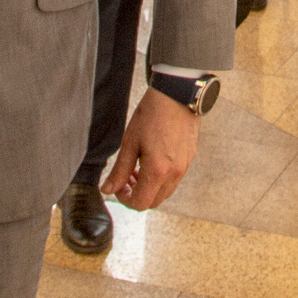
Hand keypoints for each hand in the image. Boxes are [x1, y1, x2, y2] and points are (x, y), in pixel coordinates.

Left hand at [104, 87, 198, 210]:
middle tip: (127, 178)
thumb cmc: (153, 114)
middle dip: (137, 194)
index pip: (140, 203)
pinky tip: (153, 159)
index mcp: (157, 171)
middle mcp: (174, 173)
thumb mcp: (130, 142)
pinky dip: (162, 178)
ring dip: (150, 187)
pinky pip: (174, 178)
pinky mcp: (189, 158)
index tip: (118, 187)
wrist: (177, 94)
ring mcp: (184, 166)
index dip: (125, 200)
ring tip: (139, 167)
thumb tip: (108, 189)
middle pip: (154, 201)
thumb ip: (119, 170)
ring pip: (165, 191)